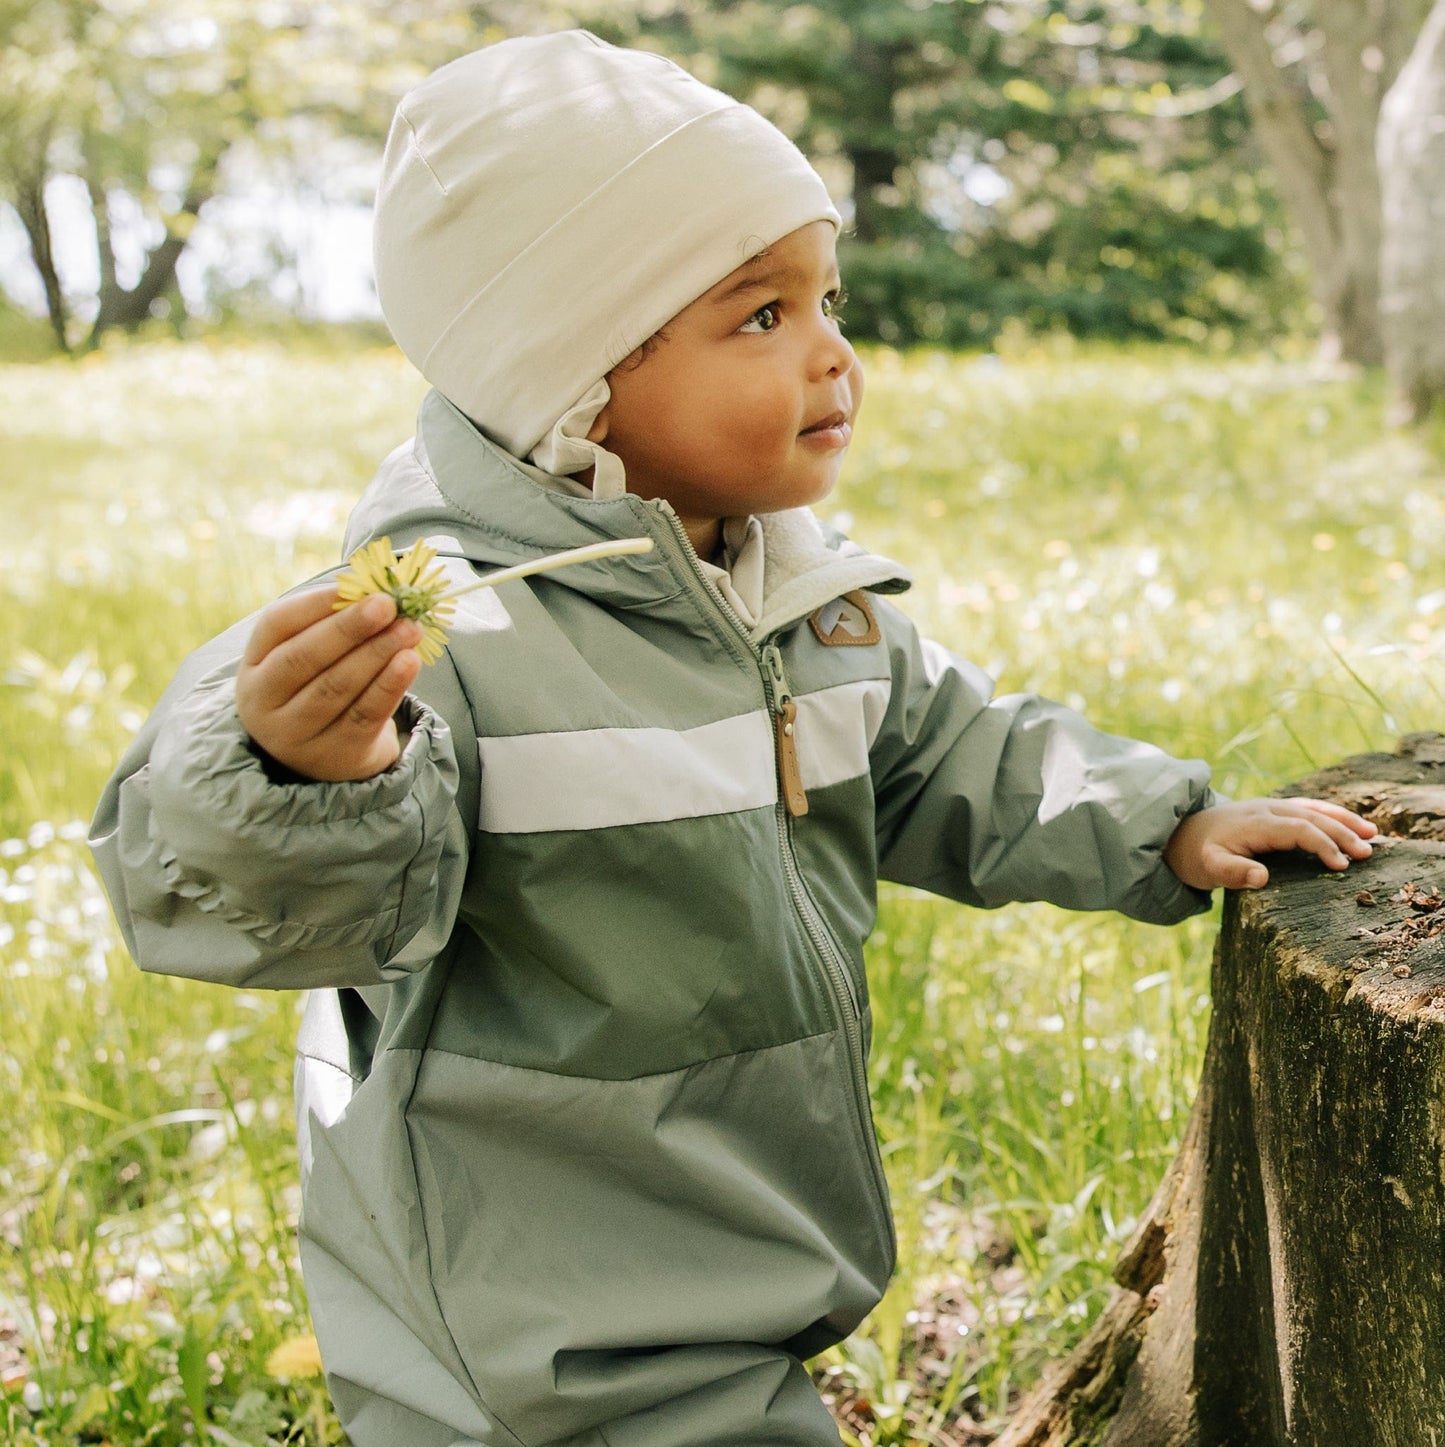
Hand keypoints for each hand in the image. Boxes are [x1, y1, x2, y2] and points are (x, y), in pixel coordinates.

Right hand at [235, 587, 423, 781]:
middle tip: (389, 605)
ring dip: (377, 653)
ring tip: (409, 629)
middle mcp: (264, 700)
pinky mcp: (333, 755)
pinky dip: (389, 686)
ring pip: (336, 687)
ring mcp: (295, 733)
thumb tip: (376, 588)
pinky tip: (410, 662)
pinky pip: (364, 716)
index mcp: (255, 664)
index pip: (278, 624)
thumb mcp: (312, 655)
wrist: (328, 753)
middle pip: (305, 657)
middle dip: (350, 627)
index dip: (319, 602)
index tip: (360, 586)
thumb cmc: (320, 686)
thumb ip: (334, 623)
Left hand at [1164, 797, 1376, 890]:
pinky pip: (1307, 807)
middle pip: (1311, 817)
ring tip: (1372, 834)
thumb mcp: (1208, 868)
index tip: (1342, 865)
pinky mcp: (1274, 809)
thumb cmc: (1198, 856)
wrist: (1181, 835)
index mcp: (1255, 824)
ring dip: (1343, 819)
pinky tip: (1352, 823)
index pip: (1297, 830)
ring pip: (1313, 808)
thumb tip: (1262, 878)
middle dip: (1341, 833)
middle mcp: (1266, 809)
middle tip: (1367, 853)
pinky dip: (1331, 813)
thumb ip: (1233, 873)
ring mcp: (1271, 806)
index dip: (1322, 845)